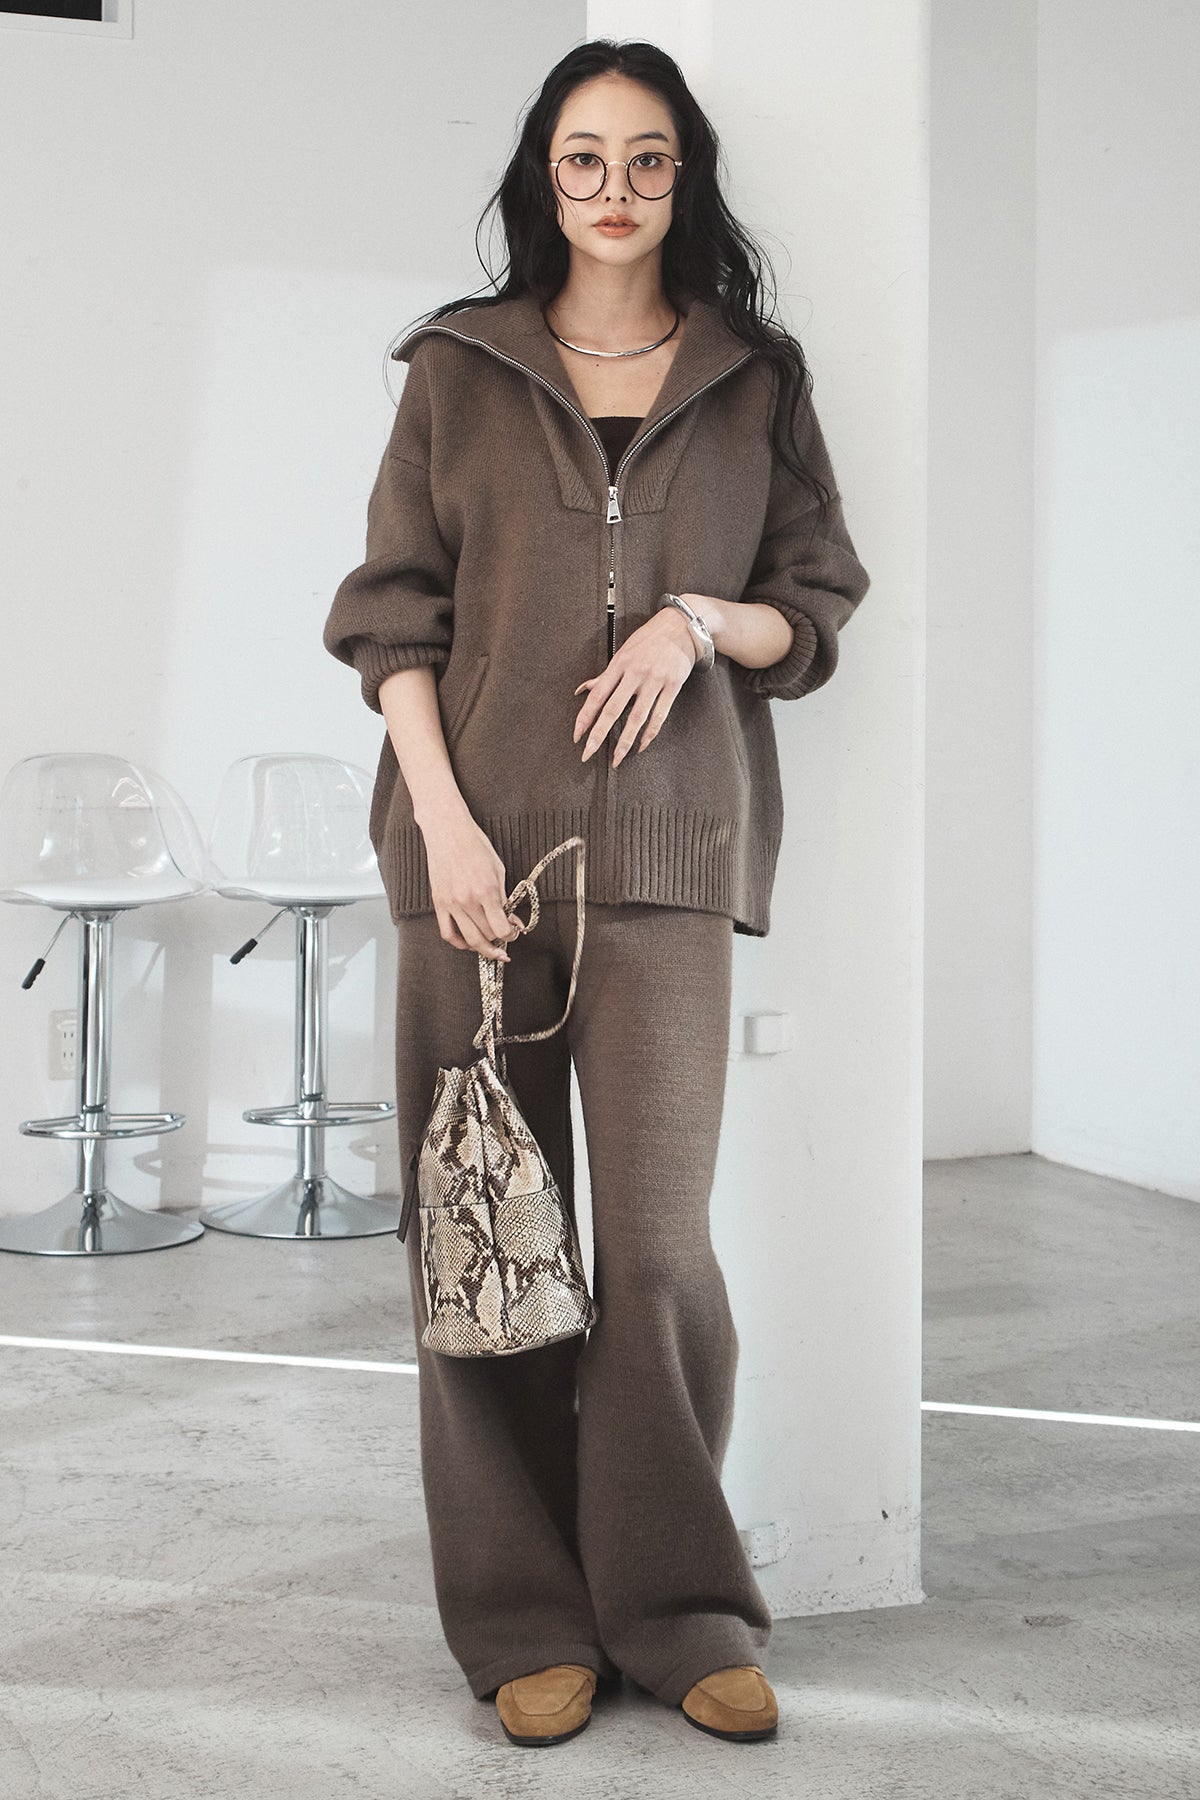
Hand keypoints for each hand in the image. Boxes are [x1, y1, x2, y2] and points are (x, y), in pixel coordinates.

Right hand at [420, 806, 521, 959]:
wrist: (447, 830)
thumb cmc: (475, 845)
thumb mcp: (498, 869)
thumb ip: (504, 898)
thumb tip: (512, 921)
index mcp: (486, 891)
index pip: (501, 929)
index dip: (511, 936)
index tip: (514, 933)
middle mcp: (468, 901)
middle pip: (487, 936)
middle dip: (499, 942)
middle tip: (505, 939)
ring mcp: (451, 903)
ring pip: (468, 940)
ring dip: (482, 949)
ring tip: (491, 949)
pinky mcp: (438, 903)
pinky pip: (447, 933)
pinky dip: (459, 943)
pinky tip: (468, 943)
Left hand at [573, 598, 720, 765]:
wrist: (681, 626)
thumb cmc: (649, 640)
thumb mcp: (623, 652)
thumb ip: (604, 676)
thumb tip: (581, 690)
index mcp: (619, 664)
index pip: (597, 696)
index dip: (585, 717)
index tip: (577, 736)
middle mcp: (635, 673)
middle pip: (613, 709)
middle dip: (599, 734)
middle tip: (588, 754)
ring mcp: (655, 680)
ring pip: (637, 716)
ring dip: (625, 741)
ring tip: (617, 759)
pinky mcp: (673, 686)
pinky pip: (660, 714)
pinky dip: (650, 733)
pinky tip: (642, 746)